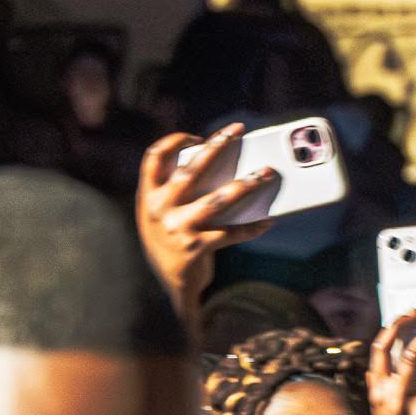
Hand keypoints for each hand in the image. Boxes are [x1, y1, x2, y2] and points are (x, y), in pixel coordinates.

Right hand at [136, 124, 274, 317]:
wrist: (172, 283)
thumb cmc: (172, 240)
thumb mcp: (162, 214)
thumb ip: (176, 191)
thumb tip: (220, 163)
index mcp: (148, 196)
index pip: (154, 157)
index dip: (175, 142)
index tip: (197, 137)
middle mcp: (160, 210)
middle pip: (191, 170)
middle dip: (216, 146)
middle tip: (237, 130)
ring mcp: (178, 229)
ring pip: (217, 200)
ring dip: (245, 185)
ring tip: (265, 174)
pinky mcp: (197, 248)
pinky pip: (231, 233)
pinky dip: (251, 227)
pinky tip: (267, 221)